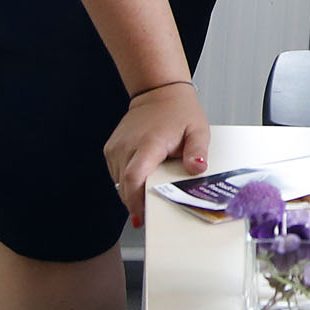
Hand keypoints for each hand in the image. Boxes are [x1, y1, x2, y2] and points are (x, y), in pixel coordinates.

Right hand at [104, 82, 209, 227]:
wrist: (159, 93)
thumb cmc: (179, 112)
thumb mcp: (198, 130)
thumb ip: (198, 151)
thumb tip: (197, 169)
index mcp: (148, 143)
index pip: (134, 178)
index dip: (135, 201)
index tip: (143, 217)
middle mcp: (127, 146)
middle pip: (125, 186)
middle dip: (136, 204)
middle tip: (151, 214)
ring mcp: (116, 148)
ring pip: (119, 183)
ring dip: (133, 192)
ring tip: (150, 190)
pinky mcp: (111, 150)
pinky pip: (117, 175)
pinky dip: (128, 182)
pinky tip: (143, 177)